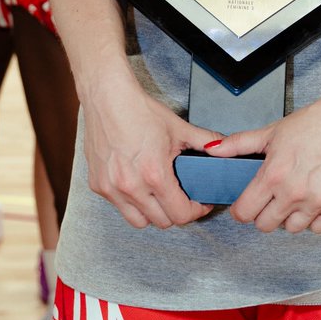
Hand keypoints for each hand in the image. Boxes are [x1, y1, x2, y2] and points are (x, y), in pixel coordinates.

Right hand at [80, 79, 219, 228]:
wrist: (107, 98)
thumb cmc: (140, 110)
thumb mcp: (178, 127)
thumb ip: (204, 142)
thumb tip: (223, 149)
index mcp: (154, 175)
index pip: (180, 214)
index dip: (195, 211)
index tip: (199, 203)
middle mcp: (131, 187)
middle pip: (162, 222)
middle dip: (176, 212)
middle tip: (182, 197)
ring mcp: (111, 188)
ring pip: (139, 221)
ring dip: (152, 213)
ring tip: (159, 195)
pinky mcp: (97, 185)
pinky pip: (119, 207)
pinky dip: (131, 202)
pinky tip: (138, 184)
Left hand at [211, 98, 320, 233]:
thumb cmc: (313, 123)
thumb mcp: (271, 131)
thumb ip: (239, 144)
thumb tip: (214, 148)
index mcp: (274, 175)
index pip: (245, 213)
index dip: (242, 209)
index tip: (246, 204)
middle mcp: (294, 193)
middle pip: (266, 225)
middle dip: (264, 213)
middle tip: (271, 198)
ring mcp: (318, 202)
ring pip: (292, 228)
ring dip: (289, 216)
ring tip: (294, 197)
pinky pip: (318, 228)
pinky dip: (314, 219)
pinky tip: (312, 200)